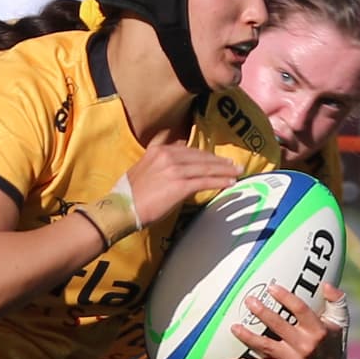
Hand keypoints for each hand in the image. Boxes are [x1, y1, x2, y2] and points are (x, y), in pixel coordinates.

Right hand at [124, 136, 244, 231]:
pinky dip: (219, 182)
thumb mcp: (141, 169)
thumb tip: (172, 164)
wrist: (122, 208)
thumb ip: (157, 163)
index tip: (216, 159)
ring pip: (206, 168)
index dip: (205, 155)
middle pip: (200, 156)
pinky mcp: (180, 185)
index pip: (189, 150)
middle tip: (233, 165)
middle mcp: (168, 156)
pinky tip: (229, 183)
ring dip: (224, 171)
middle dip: (219, 162)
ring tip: (237, 173)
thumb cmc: (129, 195)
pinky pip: (205, 181)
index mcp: (159, 151)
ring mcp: (175, 170)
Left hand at [213, 280, 338, 358]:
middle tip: (249, 301)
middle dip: (263, 313)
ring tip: (234, 327)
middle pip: (280, 327)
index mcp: (318, 331)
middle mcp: (305, 347)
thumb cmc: (332, 341)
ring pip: (267, 348)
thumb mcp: (340, 321)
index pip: (300, 310)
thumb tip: (327, 284)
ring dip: (249, 338)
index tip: (272, 288)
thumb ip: (336, 301)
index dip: (286, 298)